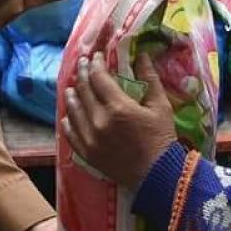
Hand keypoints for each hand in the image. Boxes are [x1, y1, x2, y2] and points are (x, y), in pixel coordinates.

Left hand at [63, 52, 176, 189]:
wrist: (158, 175)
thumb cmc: (162, 138)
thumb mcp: (161, 106)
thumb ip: (149, 78)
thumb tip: (141, 55)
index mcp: (118, 107)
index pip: (99, 77)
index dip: (96, 63)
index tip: (96, 56)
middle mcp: (100, 121)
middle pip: (83, 90)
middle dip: (83, 73)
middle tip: (84, 64)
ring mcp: (90, 138)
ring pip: (73, 110)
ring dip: (72, 94)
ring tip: (73, 86)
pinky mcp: (87, 153)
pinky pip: (70, 133)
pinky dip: (68, 120)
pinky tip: (69, 114)